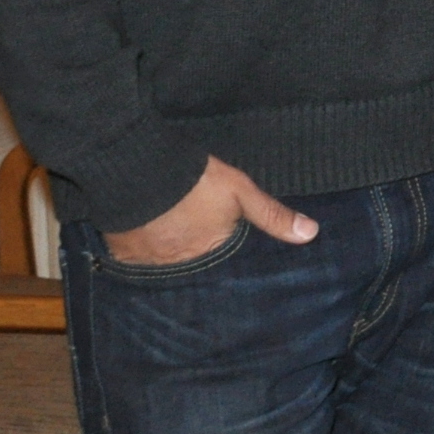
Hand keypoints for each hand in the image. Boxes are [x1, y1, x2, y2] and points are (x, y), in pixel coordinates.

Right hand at [101, 155, 318, 265]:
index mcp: (211, 251)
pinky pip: (136, 258)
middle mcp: (181, 264)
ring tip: (170, 233)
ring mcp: (150, 261)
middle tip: (193, 234)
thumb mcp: (241, 192)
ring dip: (169, 251)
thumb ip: (273, 216)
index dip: (222, 251)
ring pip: (165, 261)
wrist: (139, 169)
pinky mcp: (122, 252)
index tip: (222, 247)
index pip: (223, 263)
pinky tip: (147, 235)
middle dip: (196, 254)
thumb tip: (310, 234)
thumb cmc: (196, 180)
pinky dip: (143, 249)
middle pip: (193, 263)